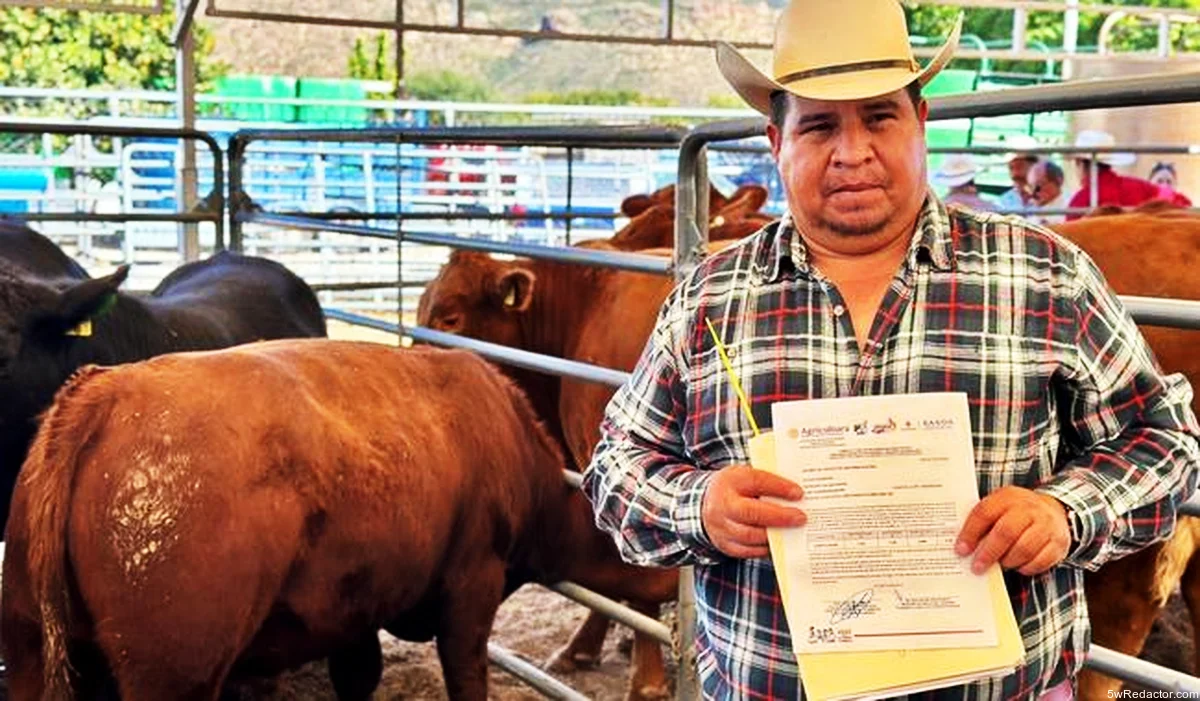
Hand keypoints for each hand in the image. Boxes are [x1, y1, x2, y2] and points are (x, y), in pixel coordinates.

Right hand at [701, 465, 805, 558]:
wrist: (705, 502)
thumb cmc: (734, 488)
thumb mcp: (746, 476)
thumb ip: (767, 483)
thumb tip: (795, 494)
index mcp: (731, 480)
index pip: (756, 481)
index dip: (778, 487)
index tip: (798, 493)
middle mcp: (722, 503)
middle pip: (750, 512)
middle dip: (779, 516)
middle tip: (800, 518)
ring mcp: (720, 526)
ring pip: (748, 535)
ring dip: (774, 535)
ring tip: (792, 532)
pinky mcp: (724, 543)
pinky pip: (746, 550)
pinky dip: (764, 548)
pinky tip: (777, 543)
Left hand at [955, 486, 1070, 575]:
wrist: (1055, 510)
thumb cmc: (1017, 512)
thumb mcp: (1000, 506)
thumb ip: (983, 521)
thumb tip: (962, 546)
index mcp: (1008, 497)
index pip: (985, 513)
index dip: (970, 533)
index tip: (961, 550)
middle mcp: (1029, 509)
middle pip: (1006, 532)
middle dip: (989, 552)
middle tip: (977, 567)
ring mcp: (1046, 525)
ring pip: (1024, 549)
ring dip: (1008, 561)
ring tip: (1000, 565)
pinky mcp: (1058, 543)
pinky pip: (1040, 561)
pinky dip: (1026, 568)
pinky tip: (1018, 566)